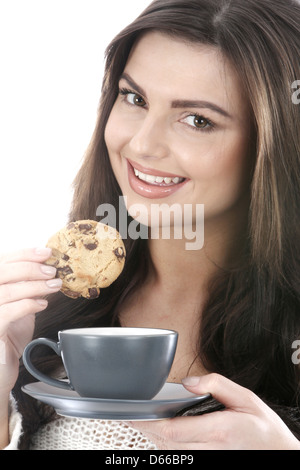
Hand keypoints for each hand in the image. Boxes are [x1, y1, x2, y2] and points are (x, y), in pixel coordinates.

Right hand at [0, 247, 61, 398]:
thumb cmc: (9, 336)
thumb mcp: (20, 304)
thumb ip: (27, 286)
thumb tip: (48, 267)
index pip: (2, 261)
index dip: (24, 254)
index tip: (46, 252)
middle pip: (2, 272)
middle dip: (31, 267)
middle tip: (52, 270)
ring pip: (7, 291)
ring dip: (35, 286)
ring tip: (54, 285)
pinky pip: (7, 312)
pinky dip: (28, 304)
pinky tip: (42, 304)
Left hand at [129, 373, 299, 449]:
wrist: (278, 453)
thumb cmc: (263, 427)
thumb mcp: (245, 398)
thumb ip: (216, 385)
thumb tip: (189, 383)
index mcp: (218, 431)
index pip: (173, 430)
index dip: (148, 423)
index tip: (133, 413)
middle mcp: (210, 449)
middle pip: (166, 443)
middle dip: (145, 428)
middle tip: (130, 413)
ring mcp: (208, 459)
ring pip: (170, 452)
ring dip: (153, 437)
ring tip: (140, 420)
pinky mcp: (207, 462)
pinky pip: (181, 456)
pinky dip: (166, 445)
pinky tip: (160, 432)